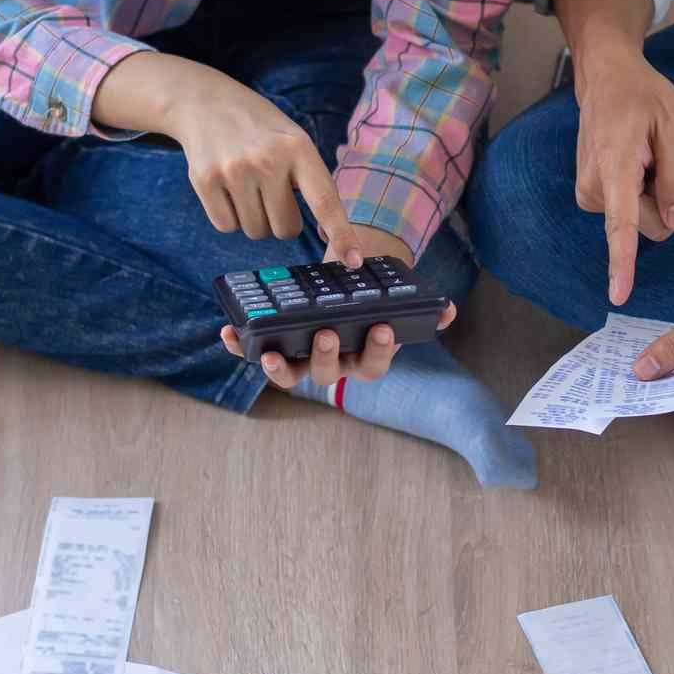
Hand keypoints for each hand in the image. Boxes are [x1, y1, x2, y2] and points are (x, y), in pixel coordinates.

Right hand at [164, 64, 365, 266]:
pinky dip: (229, 216)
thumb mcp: (294, 140)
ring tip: (247, 183)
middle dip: (281, 220)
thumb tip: (328, 233)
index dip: (341, 234)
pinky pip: (227, 226)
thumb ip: (312, 181)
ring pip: (256, 231)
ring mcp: (235, 170)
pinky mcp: (205, 180)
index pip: (325, 201)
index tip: (354, 261)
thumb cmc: (260, 129)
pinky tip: (226, 187)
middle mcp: (269, 159)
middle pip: (286, 229)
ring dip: (254, 218)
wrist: (205, 101)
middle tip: (271, 191)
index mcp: (299, 147)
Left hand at [219, 222, 454, 389]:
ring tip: (269, 354)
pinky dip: (239, 347)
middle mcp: (332, 365)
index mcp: (363, 357)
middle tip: (325, 333)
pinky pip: (255, 354)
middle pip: (330, 372)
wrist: (340, 298)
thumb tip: (447, 311)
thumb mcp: (392, 303)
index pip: (374, 364)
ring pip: (291, 374)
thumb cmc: (368, 305)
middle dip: (326, 354)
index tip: (383, 329)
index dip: (379, 350)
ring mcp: (302, 361)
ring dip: (278, 368)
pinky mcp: (274, 351)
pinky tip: (226, 333)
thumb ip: (420, 308)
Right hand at [571, 44, 673, 305]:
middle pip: (648, 226)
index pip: (621, 224)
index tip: (618, 294)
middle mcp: (594, 187)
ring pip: (639, 221)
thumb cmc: (643, 97)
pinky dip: (645, 197)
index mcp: (615, 168)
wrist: (606, 78)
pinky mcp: (590, 194)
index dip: (622, 262)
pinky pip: (628, 212)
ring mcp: (588, 192)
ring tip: (664, 161)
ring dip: (660, 200)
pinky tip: (648, 167)